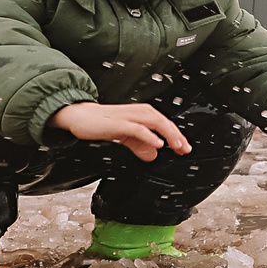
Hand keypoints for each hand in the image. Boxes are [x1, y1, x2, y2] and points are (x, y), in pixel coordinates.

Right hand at [52, 101, 191, 160]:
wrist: (81, 116)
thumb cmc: (104, 123)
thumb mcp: (126, 135)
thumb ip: (140, 145)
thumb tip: (154, 155)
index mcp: (143, 113)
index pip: (165, 124)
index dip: (177, 136)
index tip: (185, 148)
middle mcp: (140, 112)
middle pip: (165, 123)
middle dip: (177, 136)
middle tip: (185, 150)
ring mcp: (130, 116)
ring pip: (156, 123)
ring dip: (169, 135)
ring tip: (177, 147)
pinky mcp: (120, 123)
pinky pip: (139, 129)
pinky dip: (150, 136)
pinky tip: (158, 144)